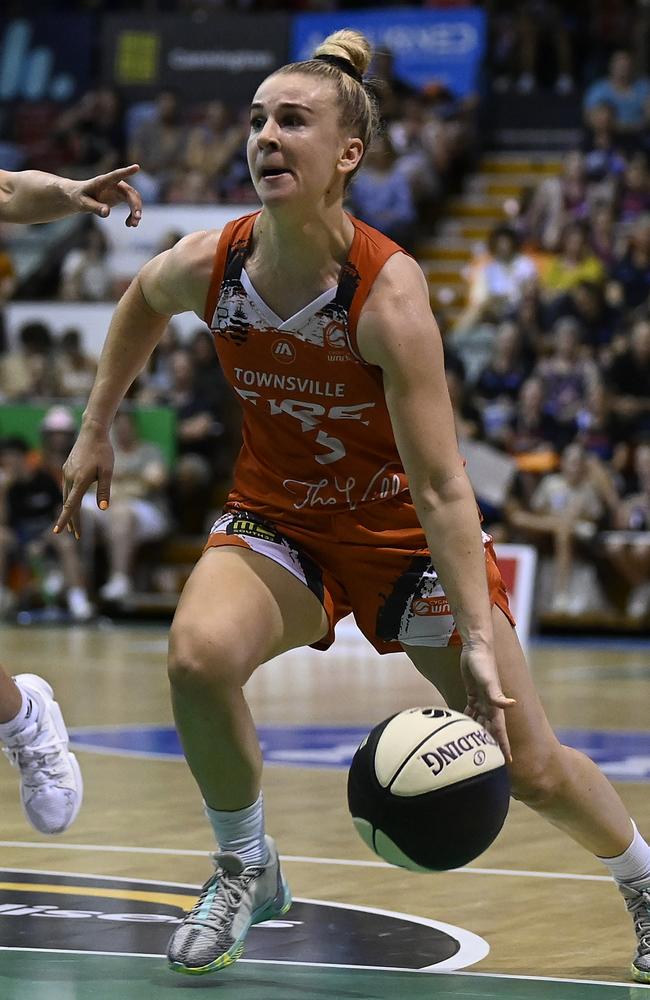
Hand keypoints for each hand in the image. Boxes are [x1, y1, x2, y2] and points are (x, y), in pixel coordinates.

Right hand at [53, 426, 113, 537]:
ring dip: (70, 510)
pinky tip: (73, 503)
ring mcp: (67, 472)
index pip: (71, 505)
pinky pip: (67, 487)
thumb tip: (103, 508)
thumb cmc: (103, 451)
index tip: (58, 532)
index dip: (66, 520)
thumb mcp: (108, 471)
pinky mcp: (67, 468)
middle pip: (69, 504)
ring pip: (66, 496)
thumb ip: (105, 490)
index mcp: (80, 480)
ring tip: (74, 525)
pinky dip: (69, 498)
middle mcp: (70, 477)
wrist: (93, 432)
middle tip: (76, 536)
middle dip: (72, 520)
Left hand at [71, 165, 142, 226]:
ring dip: (136, 212)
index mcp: (103, 181)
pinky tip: (128, 224)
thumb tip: (107, 212)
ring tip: (132, 225)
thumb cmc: (78, 197)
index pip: (116, 175)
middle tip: (137, 219)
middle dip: (135, 205)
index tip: (136, 167)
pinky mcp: (121, 196)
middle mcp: (114, 183)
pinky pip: (132, 205)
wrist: (79, 197)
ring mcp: (119, 189)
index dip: (126, 172)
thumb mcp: (83, 204)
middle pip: (130, 192)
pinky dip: (132, 215)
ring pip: (134, 199)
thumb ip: (94, 207)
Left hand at [459, 645, 515, 761]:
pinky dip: (468, 721)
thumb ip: (497, 694)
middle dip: (492, 745)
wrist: (476, 647)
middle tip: (490, 762)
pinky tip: (463, 729)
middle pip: (490, 730)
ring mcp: (481, 700)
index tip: (508, 762)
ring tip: (476, 750)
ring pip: (480, 722)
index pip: (500, 731)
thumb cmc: (483, 663)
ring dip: (479, 734)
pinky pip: (470, 712)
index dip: (503, 746)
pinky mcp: (472, 694)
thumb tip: (511, 705)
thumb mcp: (488, 679)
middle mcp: (490, 705)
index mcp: (495, 705)